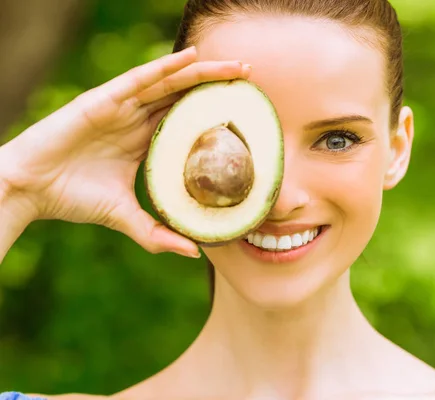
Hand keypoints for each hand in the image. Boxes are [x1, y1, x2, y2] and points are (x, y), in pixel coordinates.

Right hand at [1, 46, 250, 257]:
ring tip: (237, 67)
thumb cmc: (73, 199)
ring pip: (170, 82)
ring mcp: (122, 106)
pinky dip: (168, 66)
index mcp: (145, 140)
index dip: (215, 112)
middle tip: (252, 79)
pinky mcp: (104, 99)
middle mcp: (137, 118)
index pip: (187, 119)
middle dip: (218, 86)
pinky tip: (194, 57)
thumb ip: (158, 234)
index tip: (246, 113)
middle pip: (185, 95)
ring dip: (204, 72)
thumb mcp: (126, 218)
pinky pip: (142, 78)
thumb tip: (195, 253)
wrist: (29, 190)